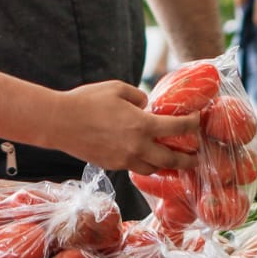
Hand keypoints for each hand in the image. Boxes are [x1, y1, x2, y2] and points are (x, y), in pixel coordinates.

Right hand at [53, 81, 202, 175]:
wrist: (59, 122)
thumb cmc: (87, 101)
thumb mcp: (117, 88)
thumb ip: (138, 96)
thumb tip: (146, 106)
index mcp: (142, 125)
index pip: (177, 128)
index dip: (192, 124)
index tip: (197, 120)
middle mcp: (137, 147)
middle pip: (171, 159)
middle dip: (188, 160)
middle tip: (197, 158)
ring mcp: (124, 159)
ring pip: (153, 168)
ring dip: (165, 165)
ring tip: (170, 161)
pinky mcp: (112, 165)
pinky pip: (134, 168)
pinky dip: (143, 164)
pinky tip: (143, 157)